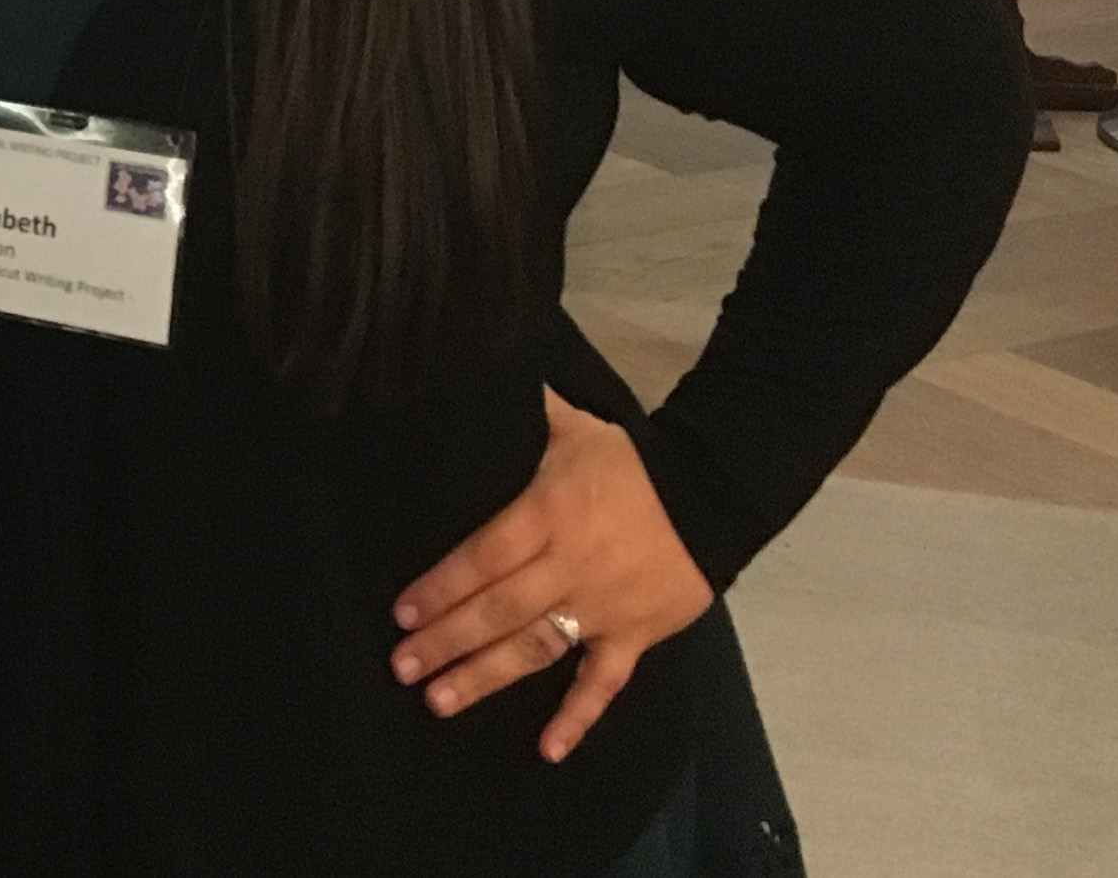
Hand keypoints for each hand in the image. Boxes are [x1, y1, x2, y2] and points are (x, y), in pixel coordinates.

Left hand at [389, 390, 713, 762]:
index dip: (441, 586)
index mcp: (548, 513)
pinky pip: (604, 683)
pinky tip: (548, 749)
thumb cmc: (630, 461)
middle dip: (446, 638)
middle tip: (401, 665)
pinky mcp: (637, 634)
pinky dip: (578, 717)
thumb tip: (464, 368)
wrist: (716, 491)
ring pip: (538, 646)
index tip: (401, 611)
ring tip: (441, 700)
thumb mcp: (571, 427)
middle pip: (499, 607)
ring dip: (488, 676)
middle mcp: (571, 564)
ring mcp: (605, 605)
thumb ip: (520, 412)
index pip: (482, 555)